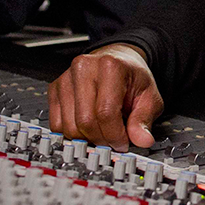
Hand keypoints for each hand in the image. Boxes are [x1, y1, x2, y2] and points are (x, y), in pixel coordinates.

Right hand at [48, 44, 163, 150]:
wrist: (118, 60)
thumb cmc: (132, 77)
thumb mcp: (149, 96)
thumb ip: (144, 119)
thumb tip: (143, 141)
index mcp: (110, 66)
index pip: (106, 112)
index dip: (115, 135)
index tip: (123, 143)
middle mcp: (84, 69)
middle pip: (85, 121)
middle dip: (101, 140)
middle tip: (114, 143)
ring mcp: (66, 78)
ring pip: (69, 126)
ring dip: (87, 139)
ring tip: (103, 134)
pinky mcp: (55, 89)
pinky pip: (57, 123)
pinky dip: (73, 134)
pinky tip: (88, 130)